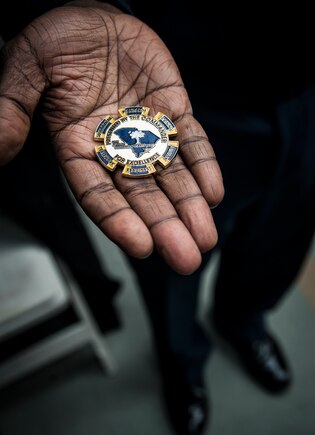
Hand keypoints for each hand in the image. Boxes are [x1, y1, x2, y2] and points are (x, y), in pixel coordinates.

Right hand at [0, 1, 223, 273]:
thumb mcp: (26, 70)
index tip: (141, 246)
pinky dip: (203, 166)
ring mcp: (146, 132)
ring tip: (206, 238)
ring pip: (171, 176)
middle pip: (141, 195)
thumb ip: (12, 109)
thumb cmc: (54, 42)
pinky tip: (214, 193)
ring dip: (190, 207)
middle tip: (186, 259)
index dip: (118, 221)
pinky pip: (191, 141)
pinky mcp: (171, 111)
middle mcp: (115, 149)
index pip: (98, 194)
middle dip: (165, 227)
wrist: (89, 17)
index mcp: (77, 148)